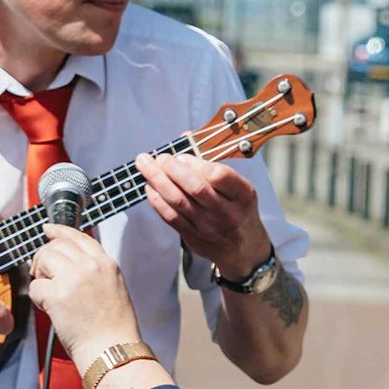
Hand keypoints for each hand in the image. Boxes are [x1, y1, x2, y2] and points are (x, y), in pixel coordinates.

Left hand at [28, 225, 141, 365]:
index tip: (48, 230)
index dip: (60, 231)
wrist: (112, 350)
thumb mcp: (114, 287)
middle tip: (41, 274)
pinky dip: (38, 297)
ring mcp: (74, 278)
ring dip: (40, 274)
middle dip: (44, 257)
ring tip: (48, 292)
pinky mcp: (58, 295)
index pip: (79, 237)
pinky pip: (36, 286)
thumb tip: (69, 264)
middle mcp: (91, 266)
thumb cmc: (113, 328)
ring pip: (44, 259)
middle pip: (57, 246)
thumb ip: (95, 271)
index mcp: (106, 263)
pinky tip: (49, 308)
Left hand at [135, 153, 272, 277]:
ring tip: (145, 165)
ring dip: (158, 180)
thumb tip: (185, 138)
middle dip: (172, 169)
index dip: (196, 162)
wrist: (243, 250)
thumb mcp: (238, 187)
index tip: (182, 155)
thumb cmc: (238, 210)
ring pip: (179, 201)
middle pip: (195, 188)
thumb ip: (212, 164)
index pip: (219, 175)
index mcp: (242, 195)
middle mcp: (227, 212)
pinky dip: (157, 200)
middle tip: (160, 157)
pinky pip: (171, 217)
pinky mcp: (193, 238)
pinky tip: (149, 186)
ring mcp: (209, 227)